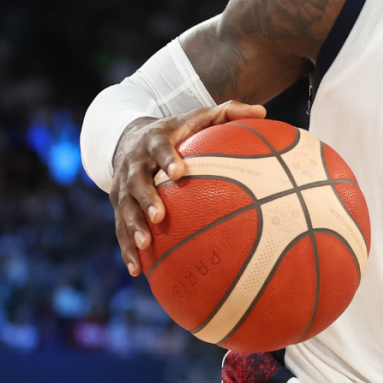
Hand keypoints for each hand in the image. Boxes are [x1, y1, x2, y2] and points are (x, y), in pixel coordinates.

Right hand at [110, 101, 265, 276]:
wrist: (129, 137)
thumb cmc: (177, 130)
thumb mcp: (199, 116)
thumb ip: (229, 112)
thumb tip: (263, 112)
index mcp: (155, 141)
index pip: (159, 148)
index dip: (166, 159)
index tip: (179, 171)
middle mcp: (135, 164)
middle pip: (136, 182)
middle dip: (146, 199)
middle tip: (160, 216)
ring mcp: (124, 186)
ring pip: (124, 209)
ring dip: (132, 228)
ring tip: (144, 246)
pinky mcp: (119, 205)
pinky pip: (120, 228)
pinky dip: (126, 249)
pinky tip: (137, 270)